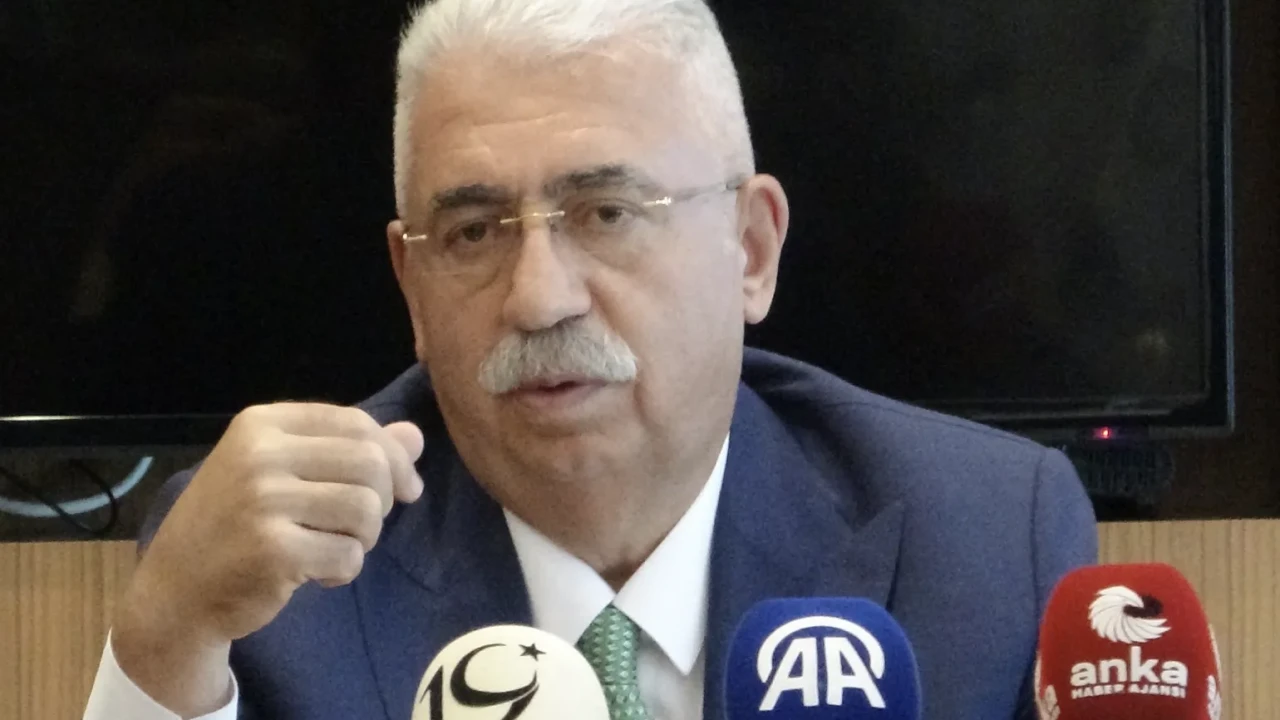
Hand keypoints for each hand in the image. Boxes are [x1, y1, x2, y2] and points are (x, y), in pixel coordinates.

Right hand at [111, 403, 424, 715]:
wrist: (175, 589)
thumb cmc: (235, 525)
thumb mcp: (284, 473)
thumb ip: (348, 450)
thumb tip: (416, 436)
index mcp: (262, 424)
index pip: (356, 422)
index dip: (394, 456)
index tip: (404, 488)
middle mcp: (260, 454)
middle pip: (370, 462)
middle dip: (382, 501)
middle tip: (360, 527)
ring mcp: (263, 501)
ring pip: (366, 509)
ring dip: (364, 539)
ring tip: (334, 548)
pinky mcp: (272, 550)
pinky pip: (348, 555)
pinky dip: (345, 571)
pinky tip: (316, 574)